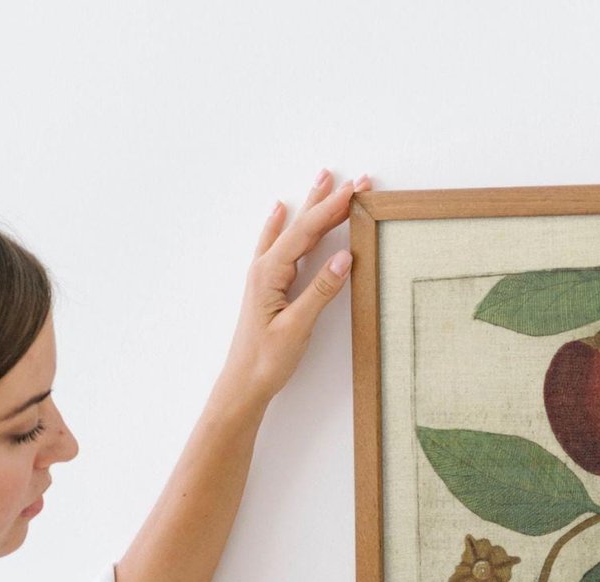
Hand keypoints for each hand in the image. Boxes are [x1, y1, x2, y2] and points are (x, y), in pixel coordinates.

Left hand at [222, 168, 372, 402]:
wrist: (243, 383)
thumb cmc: (266, 360)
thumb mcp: (297, 327)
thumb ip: (320, 291)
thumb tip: (344, 258)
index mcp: (270, 273)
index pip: (307, 232)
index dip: (333, 210)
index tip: (356, 190)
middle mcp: (265, 267)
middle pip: (301, 225)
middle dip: (328, 201)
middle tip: (353, 180)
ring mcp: (264, 274)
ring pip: (292, 230)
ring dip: (310, 205)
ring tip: (323, 179)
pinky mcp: (267, 286)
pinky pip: (278, 244)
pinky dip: (284, 224)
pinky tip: (281, 209)